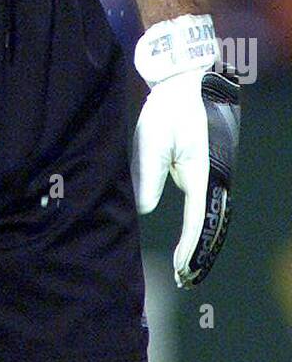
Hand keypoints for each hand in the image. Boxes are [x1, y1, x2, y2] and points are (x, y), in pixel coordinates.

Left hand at [132, 64, 239, 286]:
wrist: (188, 82)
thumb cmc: (169, 109)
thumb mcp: (152, 140)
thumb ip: (148, 176)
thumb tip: (145, 209)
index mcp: (205, 171)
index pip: (198, 218)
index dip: (190, 245)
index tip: (182, 267)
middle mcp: (215, 176)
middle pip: (212, 224)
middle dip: (201, 253)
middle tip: (186, 279)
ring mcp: (214, 173)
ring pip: (212, 216)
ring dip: (203, 242)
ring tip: (188, 269)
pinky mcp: (208, 169)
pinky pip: (206, 205)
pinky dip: (201, 226)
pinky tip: (192, 242)